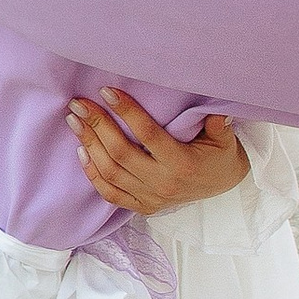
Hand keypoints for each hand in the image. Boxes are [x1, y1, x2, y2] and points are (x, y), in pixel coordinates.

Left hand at [69, 91, 247, 217]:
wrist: (222, 185)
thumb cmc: (219, 155)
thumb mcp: (224, 139)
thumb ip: (218, 124)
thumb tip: (217, 109)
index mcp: (182, 163)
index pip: (148, 134)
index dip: (127, 112)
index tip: (107, 91)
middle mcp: (164, 183)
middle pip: (121, 153)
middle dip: (96, 125)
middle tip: (79, 104)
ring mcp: (151, 198)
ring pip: (111, 173)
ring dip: (89, 145)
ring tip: (74, 121)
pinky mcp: (143, 206)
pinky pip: (110, 194)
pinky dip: (93, 174)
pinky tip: (81, 151)